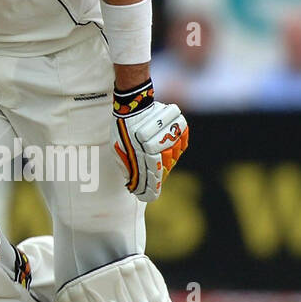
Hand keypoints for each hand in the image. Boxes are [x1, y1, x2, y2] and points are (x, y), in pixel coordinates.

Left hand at [111, 81, 188, 201]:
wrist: (133, 103)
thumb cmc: (122, 128)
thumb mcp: (118, 149)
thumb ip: (127, 166)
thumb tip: (133, 183)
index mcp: (142, 149)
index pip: (150, 176)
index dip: (149, 190)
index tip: (147, 197)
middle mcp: (158, 142)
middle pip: (163, 169)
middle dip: (155, 176)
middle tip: (149, 180)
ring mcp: (170, 133)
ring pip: (173, 157)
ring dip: (165, 162)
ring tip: (155, 158)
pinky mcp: (179, 125)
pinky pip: (182, 144)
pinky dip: (176, 149)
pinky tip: (167, 148)